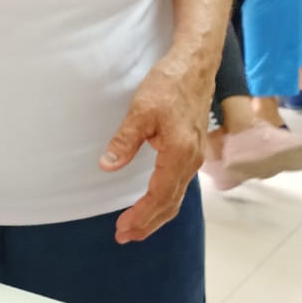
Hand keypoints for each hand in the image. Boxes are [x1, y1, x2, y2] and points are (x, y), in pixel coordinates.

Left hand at [101, 56, 208, 243]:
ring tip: (135, 227)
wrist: (194, 66)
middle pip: (171, 203)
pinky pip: (179, 185)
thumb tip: (107, 167)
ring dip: (156, 214)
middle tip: (124, 237)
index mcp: (179, 154)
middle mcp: (191, 160)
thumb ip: (124, 142)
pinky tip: (153, 203)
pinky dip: (165, 200)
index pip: (159, 196)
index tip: (122, 229)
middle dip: (148, 223)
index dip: (141, 216)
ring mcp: (194, 156)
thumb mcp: (140, 111)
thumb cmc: (169, 85)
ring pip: (177, 196)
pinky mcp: (192, 150)